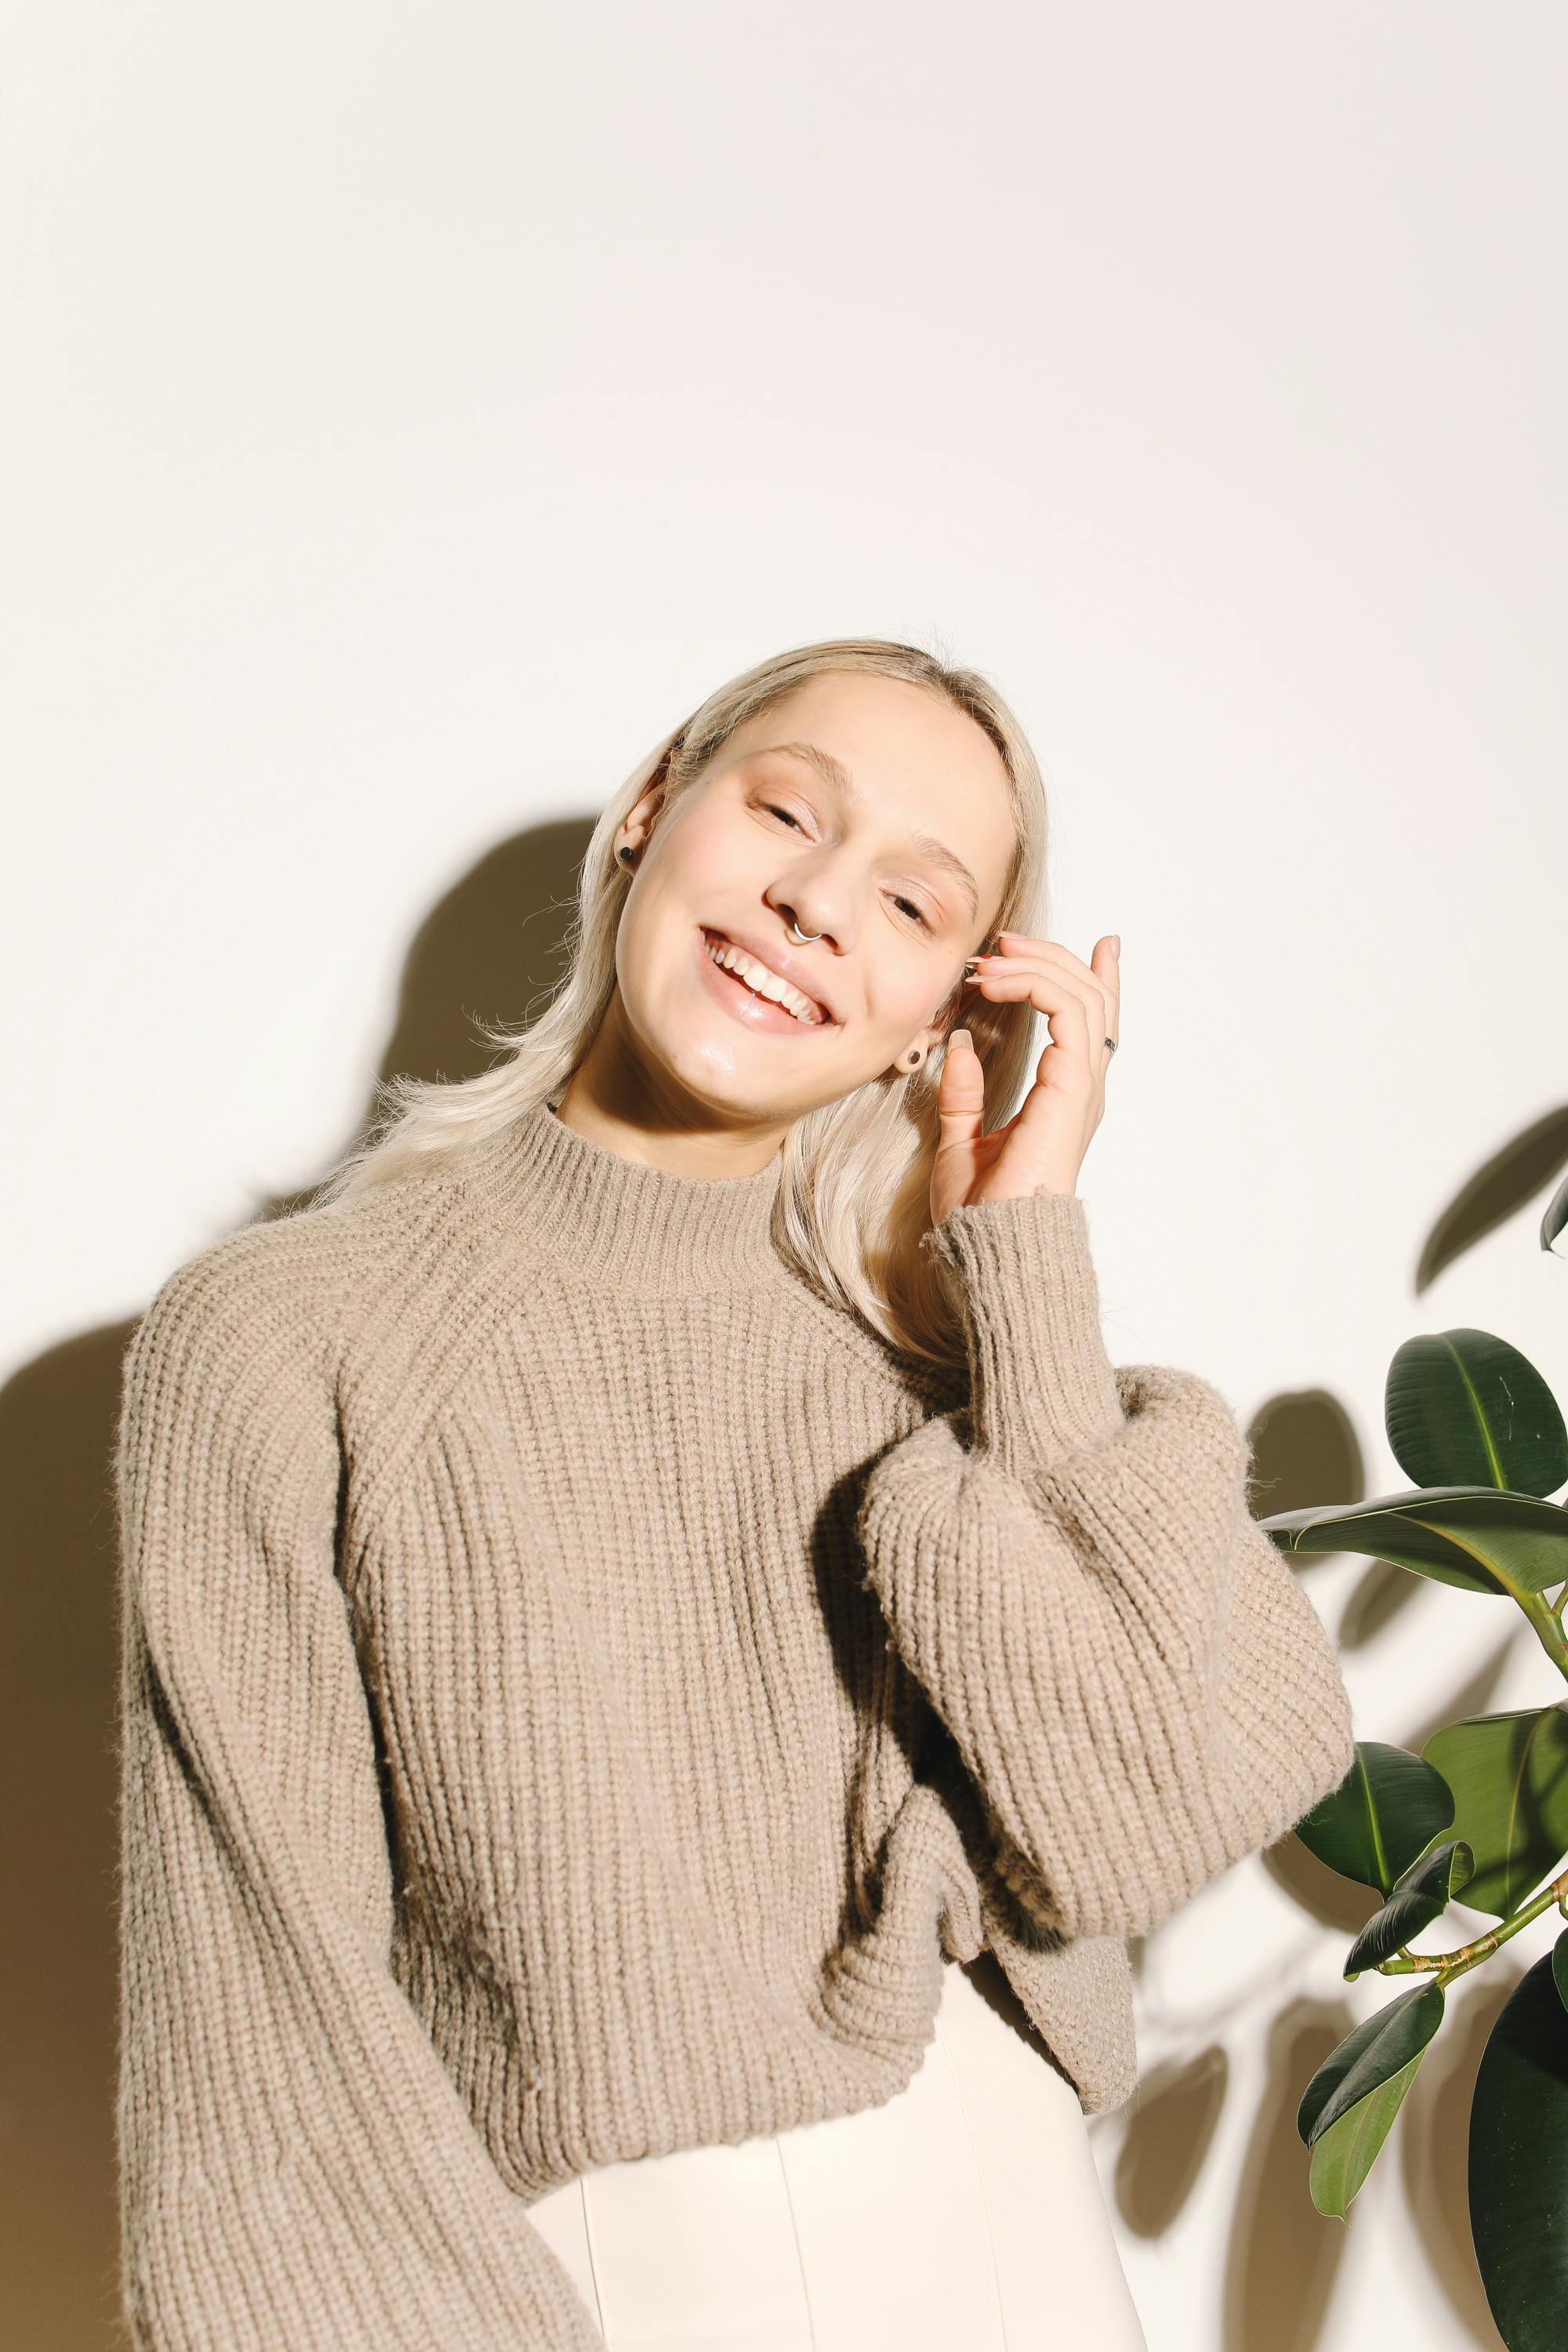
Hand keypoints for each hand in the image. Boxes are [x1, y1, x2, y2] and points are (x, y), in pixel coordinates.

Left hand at [930, 931, 1120, 1225]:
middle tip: (1004, 941)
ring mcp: (1082, 1088)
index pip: (1093, 1025)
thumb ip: (966, 1094)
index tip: (1102, 944)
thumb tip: (962, 1045)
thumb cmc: (980, 1210)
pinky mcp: (1071, 1089)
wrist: (992, 1243)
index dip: (1100, 979)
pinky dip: (1035, 985)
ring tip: (989, 959)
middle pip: (1090, 998)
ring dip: (1036, 965)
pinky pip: (1068, 1013)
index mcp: (1066, 1098)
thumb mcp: (963, 1140)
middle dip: (1051, 958)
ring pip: (1082, 996)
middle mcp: (1082, 1088)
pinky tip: (996, 983)